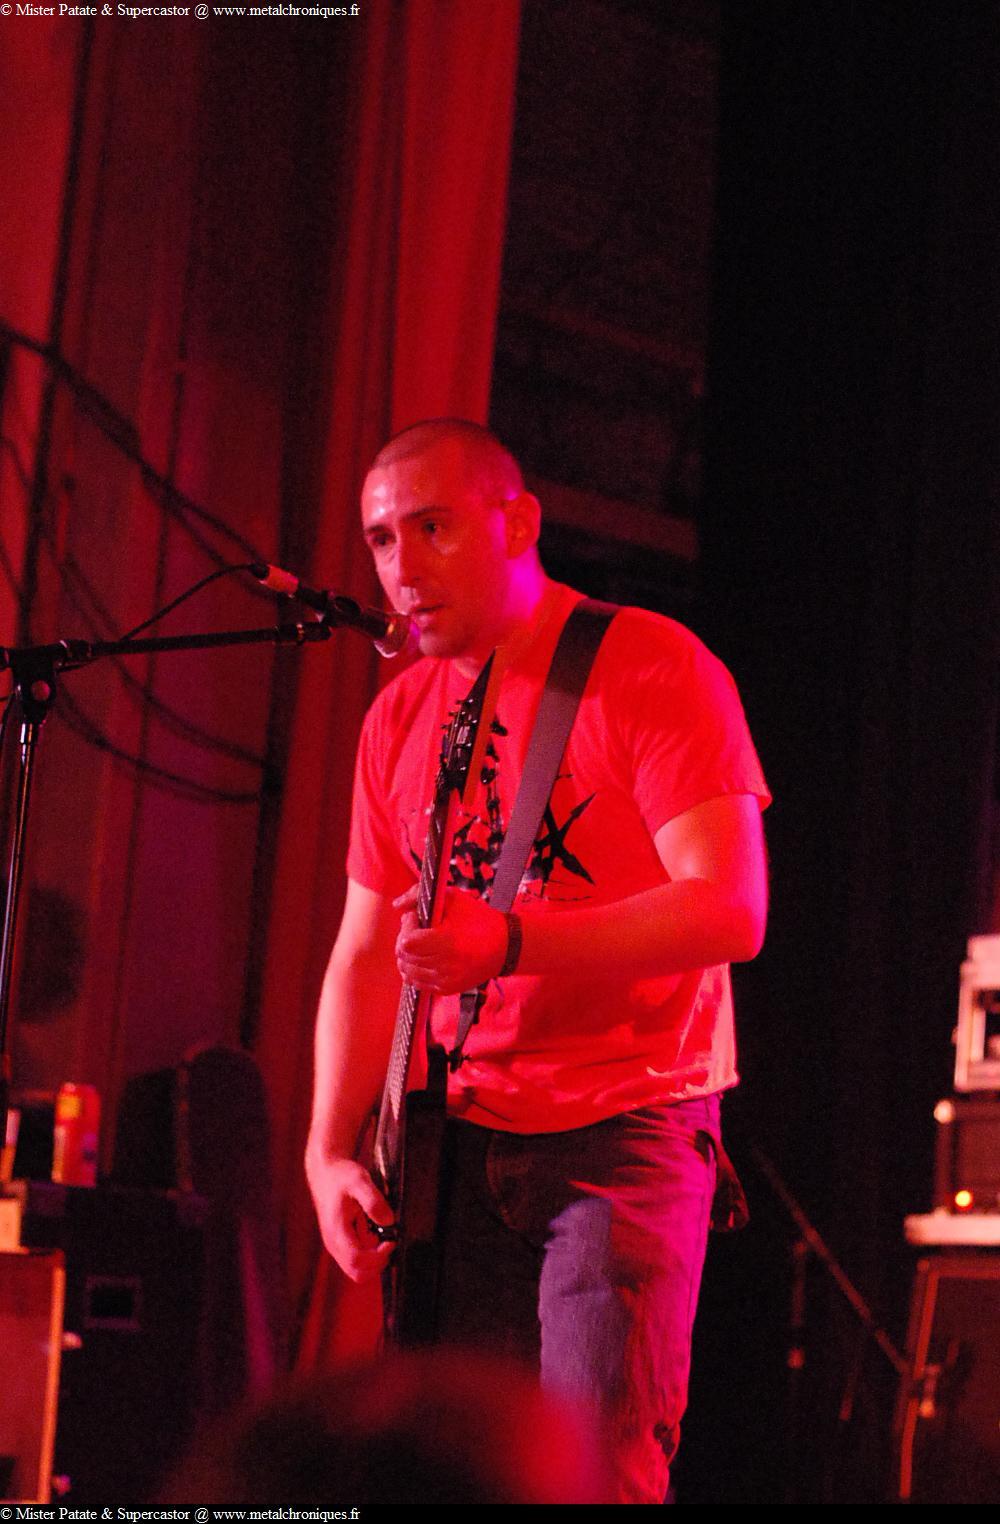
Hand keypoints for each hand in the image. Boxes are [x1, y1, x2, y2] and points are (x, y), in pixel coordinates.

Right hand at [306, 1152, 394, 1283]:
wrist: (326, 1173)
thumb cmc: (341, 1176)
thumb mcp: (360, 1181)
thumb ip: (374, 1201)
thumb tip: (388, 1221)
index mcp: (336, 1232)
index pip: (357, 1261)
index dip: (378, 1256)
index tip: (391, 1240)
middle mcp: (334, 1244)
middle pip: (358, 1273)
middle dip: (378, 1262)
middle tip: (389, 1240)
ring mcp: (336, 1246)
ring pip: (357, 1270)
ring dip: (374, 1258)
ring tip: (380, 1233)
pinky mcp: (341, 1244)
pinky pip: (357, 1260)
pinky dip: (370, 1253)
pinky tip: (375, 1232)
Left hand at [394, 886, 508, 993]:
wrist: (505, 947)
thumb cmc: (478, 919)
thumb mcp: (452, 898)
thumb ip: (419, 895)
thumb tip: (397, 905)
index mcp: (447, 943)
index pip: (407, 942)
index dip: (407, 926)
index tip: (417, 918)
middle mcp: (445, 966)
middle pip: (404, 956)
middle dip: (405, 938)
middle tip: (418, 928)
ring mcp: (445, 981)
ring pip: (406, 970)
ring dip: (408, 955)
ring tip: (421, 943)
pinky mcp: (445, 989)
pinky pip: (416, 982)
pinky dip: (415, 968)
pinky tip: (425, 957)